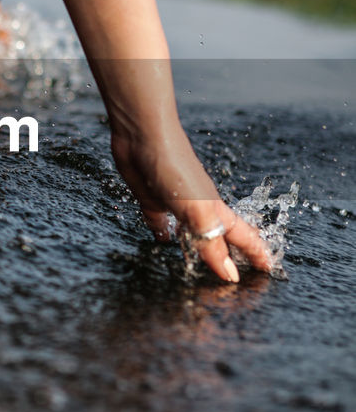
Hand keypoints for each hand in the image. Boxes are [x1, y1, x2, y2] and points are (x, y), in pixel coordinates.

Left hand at [111, 123, 272, 282]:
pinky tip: (163, 239)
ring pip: (191, 231)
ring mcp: (175, 203)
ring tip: (203, 262)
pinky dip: (163, 232)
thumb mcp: (197, 213)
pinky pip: (160, 221)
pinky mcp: (152, 199)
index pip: (242, 237)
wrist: (143, 136)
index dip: (256, 253)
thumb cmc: (175, 168)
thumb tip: (230, 275)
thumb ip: (211, 244)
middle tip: (239, 271)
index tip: (269, 268)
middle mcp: (199, 208)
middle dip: (230, 254)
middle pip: (218, 236)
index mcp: (216, 211)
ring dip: (198, 246)